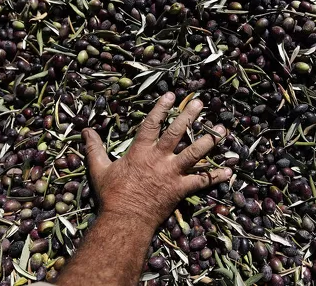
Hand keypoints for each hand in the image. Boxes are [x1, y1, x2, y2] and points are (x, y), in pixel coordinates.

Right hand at [81, 92, 231, 227]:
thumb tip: (86, 130)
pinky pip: (202, 181)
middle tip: (201, 103)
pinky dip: (216, 176)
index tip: (172, 96)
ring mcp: (172, 173)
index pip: (152, 123)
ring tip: (222, 130)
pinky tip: (229, 171)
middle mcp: (159, 159)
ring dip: (209, 141)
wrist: (125, 220)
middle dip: (190, 116)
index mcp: (141, 151)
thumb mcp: (100, 169)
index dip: (161, 108)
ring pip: (195, 153)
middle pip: (178, 133)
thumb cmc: (112, 195)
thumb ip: (94, 148)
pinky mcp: (181, 189)